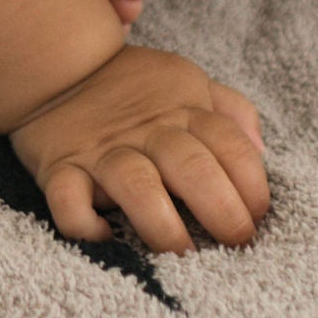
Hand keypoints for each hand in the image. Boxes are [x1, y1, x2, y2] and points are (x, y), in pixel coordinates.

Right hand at [9, 42, 268, 253]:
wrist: (57, 62)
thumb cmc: (133, 86)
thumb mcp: (187, 81)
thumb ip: (230, 110)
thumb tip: (261, 151)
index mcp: (182, 110)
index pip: (230, 144)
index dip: (252, 184)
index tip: (257, 215)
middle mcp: (146, 131)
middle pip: (191, 167)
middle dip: (222, 210)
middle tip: (234, 242)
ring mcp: (102, 151)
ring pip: (136, 186)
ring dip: (164, 226)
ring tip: (183, 255)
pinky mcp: (60, 168)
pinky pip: (68, 200)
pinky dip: (85, 224)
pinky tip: (106, 237)